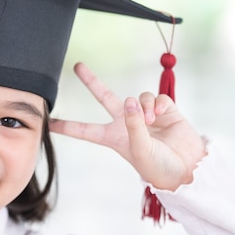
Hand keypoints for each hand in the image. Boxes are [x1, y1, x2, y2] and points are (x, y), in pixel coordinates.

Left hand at [49, 62, 206, 190]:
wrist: (188, 169)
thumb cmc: (158, 167)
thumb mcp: (139, 149)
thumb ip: (133, 124)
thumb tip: (131, 100)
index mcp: (112, 136)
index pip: (84, 130)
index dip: (66, 126)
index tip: (47, 122)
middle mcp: (125, 122)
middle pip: (104, 96)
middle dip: (91, 81)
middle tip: (77, 66)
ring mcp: (144, 115)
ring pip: (138, 97)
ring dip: (143, 106)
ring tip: (150, 120)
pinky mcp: (165, 110)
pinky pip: (156, 98)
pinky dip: (158, 104)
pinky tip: (162, 115)